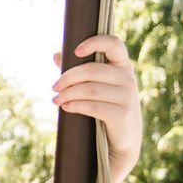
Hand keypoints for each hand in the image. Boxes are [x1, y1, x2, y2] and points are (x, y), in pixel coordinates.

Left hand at [52, 33, 142, 180]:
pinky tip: (65, 107)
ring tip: (56, 99)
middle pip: (92, 70)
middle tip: (54, 87)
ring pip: (90, 89)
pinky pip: (94, 107)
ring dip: (68, 94)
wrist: (123, 140)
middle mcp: (128, 78)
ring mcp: (127, 97)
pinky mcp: (122, 115)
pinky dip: (76, 106)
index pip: (113, 43)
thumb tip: (56, 55)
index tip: (75, 51)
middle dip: (68, 77)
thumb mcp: (97, 86)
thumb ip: (79, 70)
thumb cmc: (107, 107)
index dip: (94, 42)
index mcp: (122, 65)